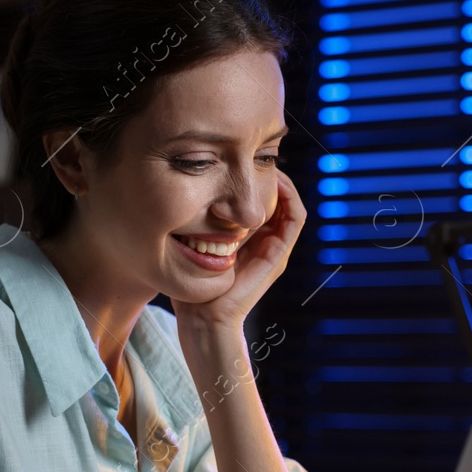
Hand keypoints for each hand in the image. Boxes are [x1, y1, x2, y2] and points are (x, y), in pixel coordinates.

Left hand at [172, 168, 305, 334]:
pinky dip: (289, 195)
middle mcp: (265, 241)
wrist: (203, 319)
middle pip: (277, 197)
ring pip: (290, 202)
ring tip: (266, 160)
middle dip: (267, 172)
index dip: (254, 175)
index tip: (238, 158)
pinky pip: (295, 217)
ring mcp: (275, 248)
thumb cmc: (192, 288)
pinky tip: (273, 179)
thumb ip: (192, 225)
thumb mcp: (190, 245)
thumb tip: (175, 193)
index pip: (260, 199)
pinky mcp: (278, 255)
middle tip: (255, 151)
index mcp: (247, 238)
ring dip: (281, 179)